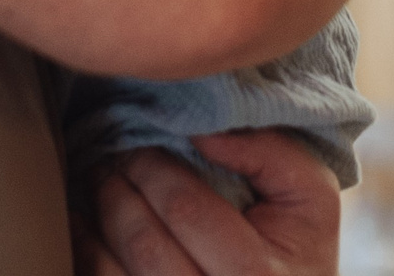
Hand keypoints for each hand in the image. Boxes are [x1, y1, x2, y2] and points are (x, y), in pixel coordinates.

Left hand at [84, 132, 341, 275]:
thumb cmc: (298, 248)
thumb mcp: (310, 195)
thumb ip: (269, 153)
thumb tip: (200, 131)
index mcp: (258, 274)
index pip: (185, 209)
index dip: (152, 167)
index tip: (139, 141)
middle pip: (144, 244)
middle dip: (117, 190)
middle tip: (110, 158)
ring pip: (114, 274)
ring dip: (95, 223)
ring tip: (97, 185)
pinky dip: (86, 255)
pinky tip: (84, 227)